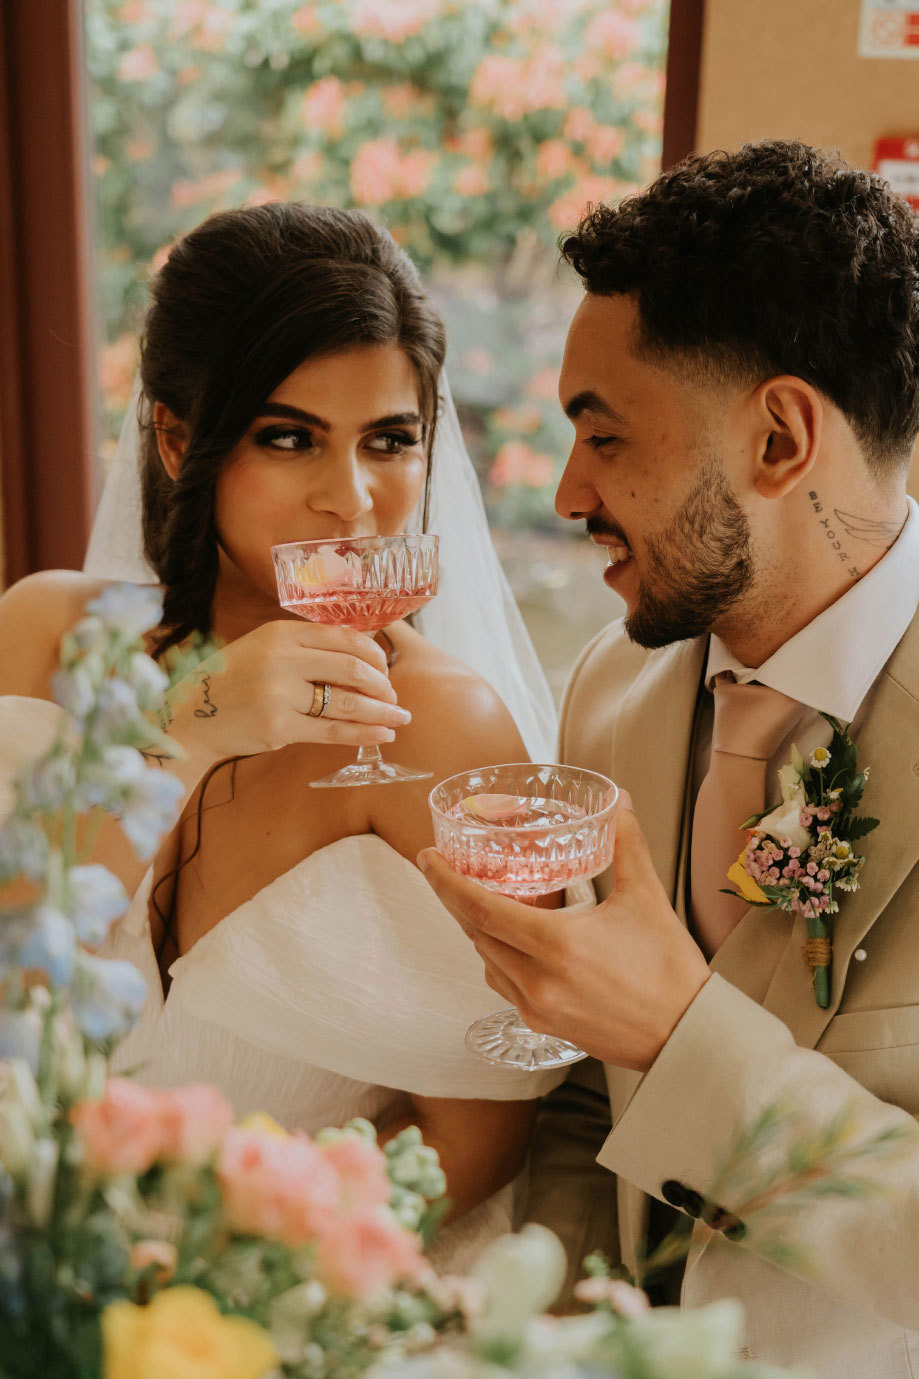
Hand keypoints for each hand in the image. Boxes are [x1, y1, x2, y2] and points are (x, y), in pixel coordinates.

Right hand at [162, 620, 408, 762]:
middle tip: (394, 695)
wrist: (191, 717)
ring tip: (400, 717)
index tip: (385, 667)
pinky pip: (332, 731)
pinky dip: (363, 732)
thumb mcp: (265, 649)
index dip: (374, 653)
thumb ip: (306, 647)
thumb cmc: (234, 682)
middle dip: (381, 684)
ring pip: (347, 703)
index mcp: (281, 633)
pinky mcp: (279, 728)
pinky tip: (383, 732)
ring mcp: (280, 695)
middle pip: (351, 668)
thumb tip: (363, 654)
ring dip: (381, 711)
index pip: (343, 637)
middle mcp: (282, 659)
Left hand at [418, 802, 710, 1071]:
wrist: (687, 1037)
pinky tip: (512, 940)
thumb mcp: (647, 898)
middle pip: (475, 933)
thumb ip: (627, 844)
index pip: (480, 908)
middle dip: (455, 899)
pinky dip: (498, 957)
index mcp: (556, 946)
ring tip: (481, 899)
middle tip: (445, 870)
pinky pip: (504, 984)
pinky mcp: (543, 1026)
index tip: (426, 858)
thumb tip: (619, 801)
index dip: (445, 881)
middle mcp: (536, 981)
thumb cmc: (670, 970)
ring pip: (487, 960)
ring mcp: (536, 1008)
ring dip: (478, 929)